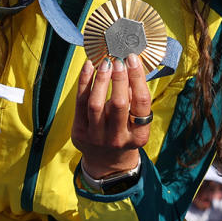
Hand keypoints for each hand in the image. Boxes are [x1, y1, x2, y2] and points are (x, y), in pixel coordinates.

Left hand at [72, 55, 151, 176]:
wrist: (107, 161)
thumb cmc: (126, 133)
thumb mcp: (137, 123)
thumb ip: (135, 98)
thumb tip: (131, 65)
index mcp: (139, 136)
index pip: (141, 103)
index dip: (137, 78)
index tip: (133, 59)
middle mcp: (118, 138)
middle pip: (119, 104)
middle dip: (119, 78)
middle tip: (118, 59)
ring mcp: (97, 138)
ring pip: (96, 104)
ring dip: (101, 79)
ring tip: (105, 62)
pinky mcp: (80, 133)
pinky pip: (80, 103)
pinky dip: (85, 82)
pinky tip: (89, 67)